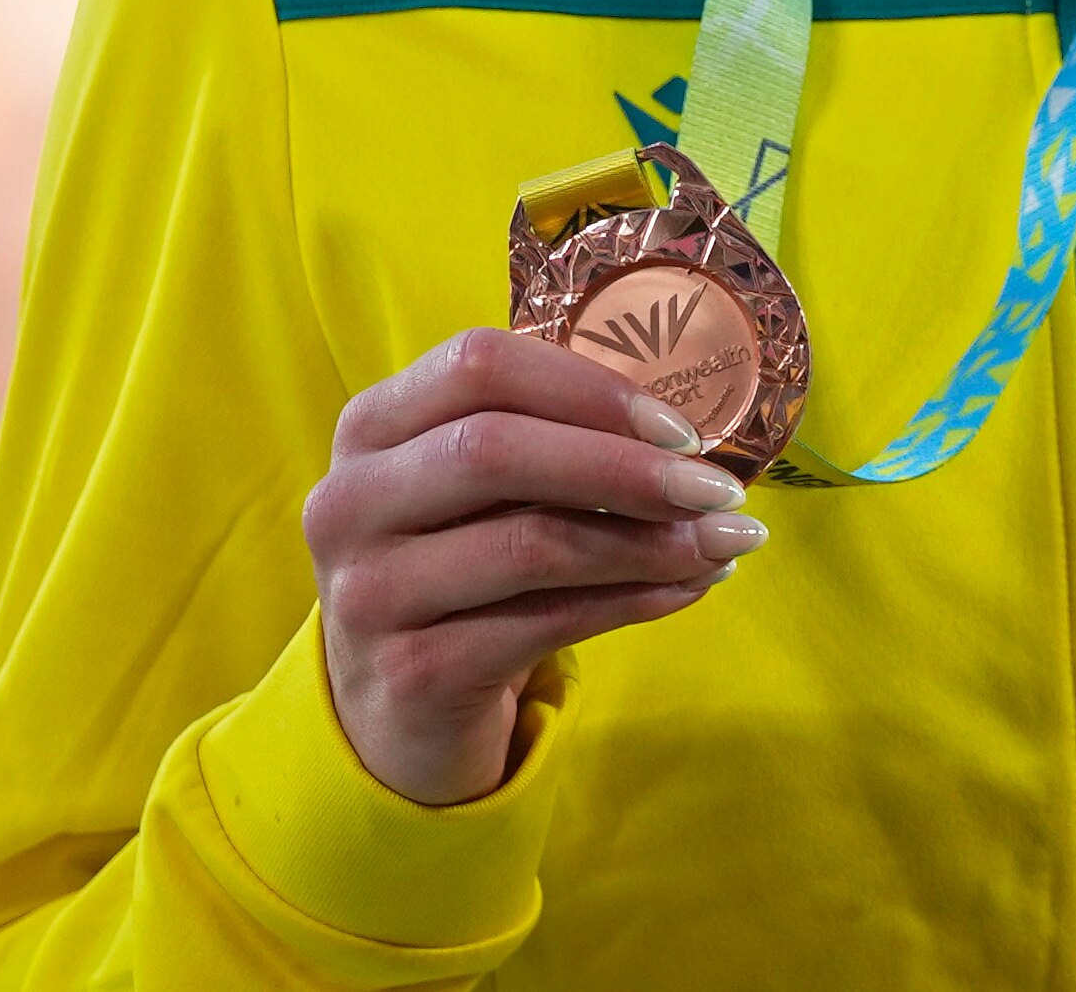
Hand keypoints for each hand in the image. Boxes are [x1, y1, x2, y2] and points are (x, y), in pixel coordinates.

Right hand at [303, 324, 768, 803]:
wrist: (397, 708)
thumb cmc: (462, 568)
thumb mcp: (483, 494)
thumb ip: (555, 443)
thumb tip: (690, 439)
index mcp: (371, 426)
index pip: (479, 366)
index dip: (588, 388)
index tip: (680, 428)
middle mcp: (350, 499)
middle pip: (496, 450)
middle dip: (625, 466)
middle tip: (718, 490)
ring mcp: (369, 591)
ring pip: (529, 543)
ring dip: (647, 542)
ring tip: (724, 544)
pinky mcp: (409, 671)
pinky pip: (543, 623)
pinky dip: (632, 602)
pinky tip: (688, 590)